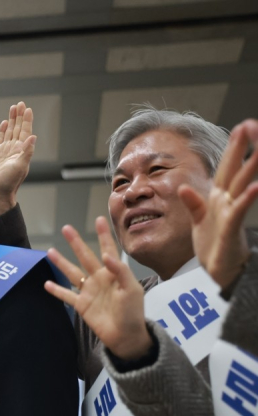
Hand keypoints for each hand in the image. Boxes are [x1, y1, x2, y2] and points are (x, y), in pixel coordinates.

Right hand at [0, 101, 35, 218]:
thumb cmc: (9, 182)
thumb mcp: (20, 166)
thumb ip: (27, 151)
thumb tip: (33, 137)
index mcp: (22, 151)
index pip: (26, 132)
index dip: (27, 120)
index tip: (28, 109)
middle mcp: (14, 149)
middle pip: (18, 128)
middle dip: (19, 116)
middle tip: (20, 104)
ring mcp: (5, 150)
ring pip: (9, 131)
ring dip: (11, 120)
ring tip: (13, 108)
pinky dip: (2, 130)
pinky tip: (4, 123)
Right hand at [44, 217, 152, 360]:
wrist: (126, 336)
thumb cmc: (133, 311)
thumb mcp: (131, 289)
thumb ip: (120, 271)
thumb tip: (106, 255)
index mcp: (113, 273)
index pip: (107, 249)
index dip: (103, 235)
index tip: (99, 219)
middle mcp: (99, 278)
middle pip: (85, 256)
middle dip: (76, 243)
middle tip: (66, 228)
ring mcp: (89, 291)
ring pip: (72, 273)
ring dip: (61, 263)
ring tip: (50, 251)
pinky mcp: (81, 305)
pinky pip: (66, 296)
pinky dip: (56, 290)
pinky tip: (46, 283)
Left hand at [178, 120, 257, 288]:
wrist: (217, 272)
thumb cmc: (212, 246)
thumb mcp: (198, 221)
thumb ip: (192, 203)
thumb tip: (182, 187)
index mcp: (218, 199)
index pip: (226, 169)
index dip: (232, 149)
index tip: (239, 128)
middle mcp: (227, 202)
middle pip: (237, 171)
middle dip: (243, 149)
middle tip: (251, 125)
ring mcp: (231, 214)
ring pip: (242, 186)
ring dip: (252, 167)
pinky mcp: (231, 229)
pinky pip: (239, 211)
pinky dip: (246, 199)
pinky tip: (254, 187)